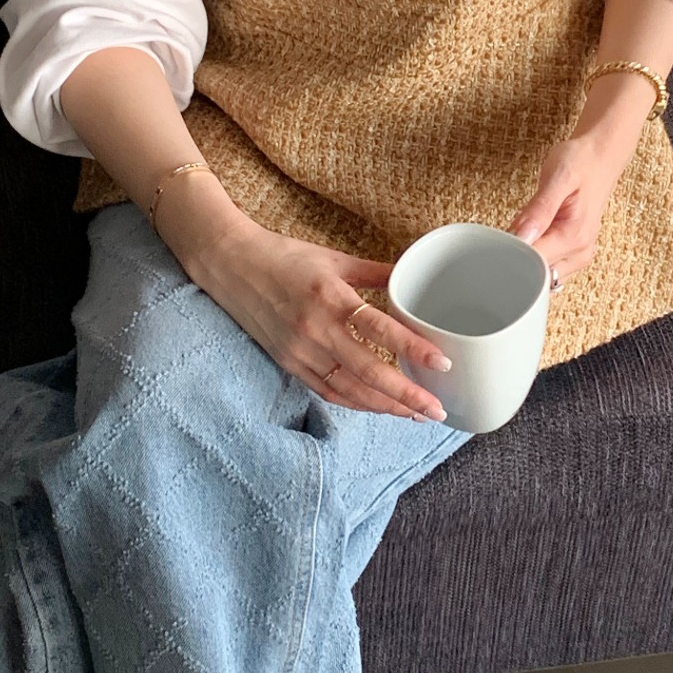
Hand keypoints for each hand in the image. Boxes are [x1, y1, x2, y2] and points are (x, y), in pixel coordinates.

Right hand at [186, 215, 450, 421]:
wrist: (230, 265)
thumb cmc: (283, 256)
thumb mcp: (334, 258)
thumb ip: (375, 272)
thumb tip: (412, 278)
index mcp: (330, 296)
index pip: (379, 329)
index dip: (412, 349)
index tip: (442, 363)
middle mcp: (315, 329)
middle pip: (368, 371)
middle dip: (406, 395)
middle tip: (437, 409)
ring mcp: (299, 350)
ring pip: (348, 389)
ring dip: (384, 406)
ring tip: (416, 415)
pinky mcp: (288, 363)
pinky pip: (327, 391)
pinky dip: (355, 403)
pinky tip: (379, 408)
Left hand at [506, 132, 634, 283]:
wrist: (601, 156)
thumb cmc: (581, 162)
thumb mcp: (558, 177)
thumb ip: (539, 210)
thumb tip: (521, 238)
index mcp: (574, 236)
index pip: (535, 264)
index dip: (510, 256)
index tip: (496, 242)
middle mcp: (579, 252)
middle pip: (536, 276)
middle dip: (515, 259)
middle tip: (505, 234)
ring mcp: (578, 256)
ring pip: (540, 276)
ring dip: (524, 259)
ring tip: (519, 232)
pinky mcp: (573, 253)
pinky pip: (546, 267)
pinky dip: (532, 256)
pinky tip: (528, 237)